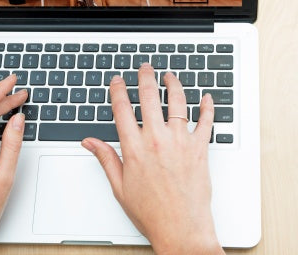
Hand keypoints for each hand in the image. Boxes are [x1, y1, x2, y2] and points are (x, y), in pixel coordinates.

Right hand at [82, 64, 223, 254]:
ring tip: (170, 76)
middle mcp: (157, 140)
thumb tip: (90, 142)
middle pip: (149, 97)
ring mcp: (180, 142)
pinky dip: (207, 107)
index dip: (118, 90)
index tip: (117, 80)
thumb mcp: (120, 187)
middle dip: (146, 77)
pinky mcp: (200, 148)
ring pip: (177, 102)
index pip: (122, 109)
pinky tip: (206, 97)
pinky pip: (206, 121)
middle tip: (145, 68)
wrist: (181, 229)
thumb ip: (106, 158)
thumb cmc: (151, 212)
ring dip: (174, 84)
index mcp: (134, 148)